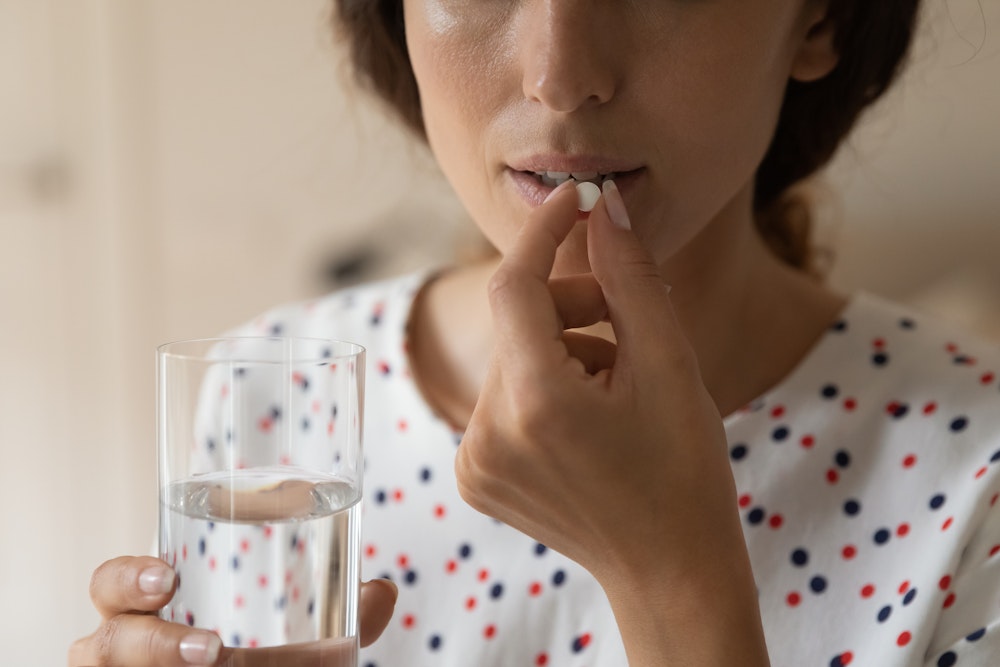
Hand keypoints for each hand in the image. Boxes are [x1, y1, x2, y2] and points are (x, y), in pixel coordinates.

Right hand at [69, 555, 396, 666]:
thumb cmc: (261, 658)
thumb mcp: (301, 640)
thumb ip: (343, 616)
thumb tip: (383, 590)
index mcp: (153, 609)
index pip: (113, 584)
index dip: (127, 578)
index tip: (169, 576)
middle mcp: (124, 648)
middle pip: (99, 641)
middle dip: (143, 641)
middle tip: (210, 648)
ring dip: (154, 666)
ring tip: (214, 663)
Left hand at [455, 181, 767, 663]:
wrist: (668, 569)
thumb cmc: (683, 470)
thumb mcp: (670, 366)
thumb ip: (629, 278)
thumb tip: (604, 209)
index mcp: (537, 404)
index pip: (514, 284)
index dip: (544, 233)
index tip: (577, 203)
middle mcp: (488, 433)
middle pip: (515, 322)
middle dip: (571, 308)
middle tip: (628, 326)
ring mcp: (473, 460)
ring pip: (510, 359)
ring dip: (560, 351)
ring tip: (615, 389)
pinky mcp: (472, 476)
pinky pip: (500, 399)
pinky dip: (541, 389)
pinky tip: (585, 421)